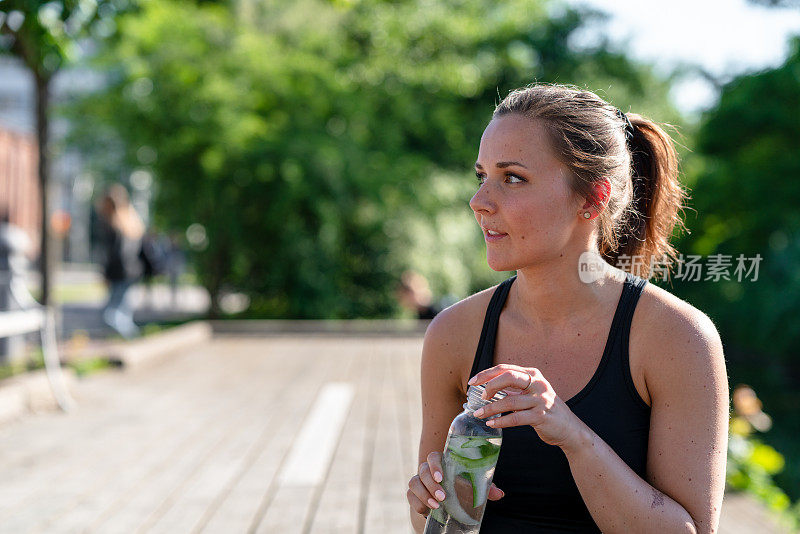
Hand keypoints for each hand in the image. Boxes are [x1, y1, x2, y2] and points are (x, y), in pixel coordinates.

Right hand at [407, 451, 504, 517]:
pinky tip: (427, 510)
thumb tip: (499, 494)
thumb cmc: (461, 491)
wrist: (446, 506)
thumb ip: (485, 489)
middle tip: (443, 497)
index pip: (434, 457)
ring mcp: (418, 482)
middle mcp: (428, 470)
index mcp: (442, 464)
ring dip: (424, 494)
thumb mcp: (473, 489)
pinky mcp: (413, 494)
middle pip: (422, 470)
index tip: (441, 477)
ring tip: (436, 506)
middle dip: (431, 484)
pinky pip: (410, 496)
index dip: (435, 465)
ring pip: (414, 482)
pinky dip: (418, 503)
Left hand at [468, 364, 584, 449]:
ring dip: (491, 408)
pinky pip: (516, 418)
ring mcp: (541, 400)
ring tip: (479, 413)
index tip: (473, 382)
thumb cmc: (545, 409)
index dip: (487, 374)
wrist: (569, 429)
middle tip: (478, 396)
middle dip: (489, 385)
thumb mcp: (530, 393)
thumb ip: (513, 389)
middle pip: (508, 377)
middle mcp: (538, 383)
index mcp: (533, 374)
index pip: (506, 368)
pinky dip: (501, 420)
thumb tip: (487, 388)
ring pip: (510, 401)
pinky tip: (492, 422)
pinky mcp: (541, 416)